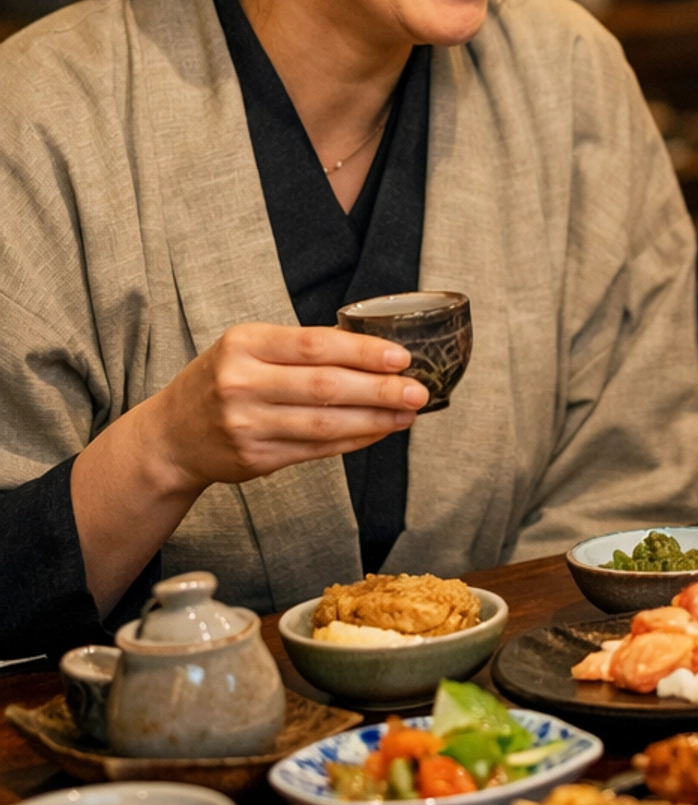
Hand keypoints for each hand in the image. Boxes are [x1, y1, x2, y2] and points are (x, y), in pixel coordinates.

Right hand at [145, 322, 429, 497]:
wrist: (171, 435)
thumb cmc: (221, 380)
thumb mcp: (247, 348)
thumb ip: (300, 347)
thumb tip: (372, 349)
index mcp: (243, 344)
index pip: (314, 345)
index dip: (363, 351)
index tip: (401, 356)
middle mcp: (241, 384)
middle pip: (325, 387)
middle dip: (379, 389)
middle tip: (418, 390)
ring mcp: (246, 426)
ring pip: (325, 424)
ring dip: (374, 419)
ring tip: (407, 413)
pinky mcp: (255, 460)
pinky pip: (316, 449)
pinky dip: (353, 440)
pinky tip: (379, 431)